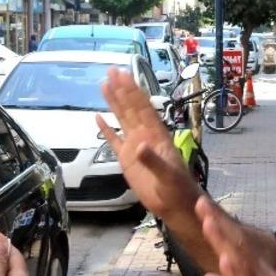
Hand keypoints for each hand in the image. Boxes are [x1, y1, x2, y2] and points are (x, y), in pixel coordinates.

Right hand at [97, 68, 200, 218]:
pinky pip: (114, 141)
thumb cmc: (177, 189)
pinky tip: (98, 118)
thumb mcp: (167, 175)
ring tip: (104, 84)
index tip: (124, 75)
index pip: (142, 108)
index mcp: (156, 135)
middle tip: (112, 70)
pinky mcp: (126, 160)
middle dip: (122, 89)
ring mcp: (135, 146)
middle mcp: (144, 135)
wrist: (176, 205)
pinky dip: (106, 129)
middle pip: (131, 107)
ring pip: (122, 119)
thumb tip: (138, 146)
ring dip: (114, 102)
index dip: (133, 91)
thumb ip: (153, 161)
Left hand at [196, 196, 275, 275]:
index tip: (202, 204)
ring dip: (224, 241)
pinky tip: (226, 260)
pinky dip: (237, 274)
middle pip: (236, 245)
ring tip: (208, 222)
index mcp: (255, 274)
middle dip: (217, 224)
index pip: (234, 245)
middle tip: (201, 202)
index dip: (218, 226)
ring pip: (240, 261)